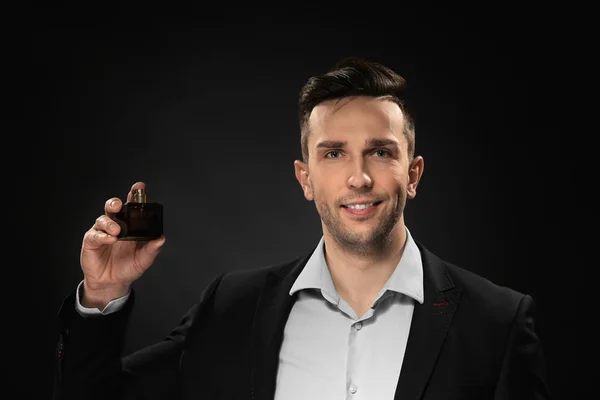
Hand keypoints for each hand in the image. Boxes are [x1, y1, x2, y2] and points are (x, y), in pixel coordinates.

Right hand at [80, 181, 165, 308]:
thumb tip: (161, 239)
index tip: (139, 187)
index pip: (132, 207)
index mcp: (130, 226)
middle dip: (115, 202)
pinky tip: (110, 239)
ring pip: (103, 219)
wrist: (112, 283)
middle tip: (119, 204)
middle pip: (113, 207)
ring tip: (117, 231)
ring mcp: (102, 232)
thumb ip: (152, 249)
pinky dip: (103, 236)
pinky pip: (95, 234)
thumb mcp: (144, 259)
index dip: (135, 196)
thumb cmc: (128, 268)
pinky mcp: (92, 241)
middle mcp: (116, 225)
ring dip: (110, 223)